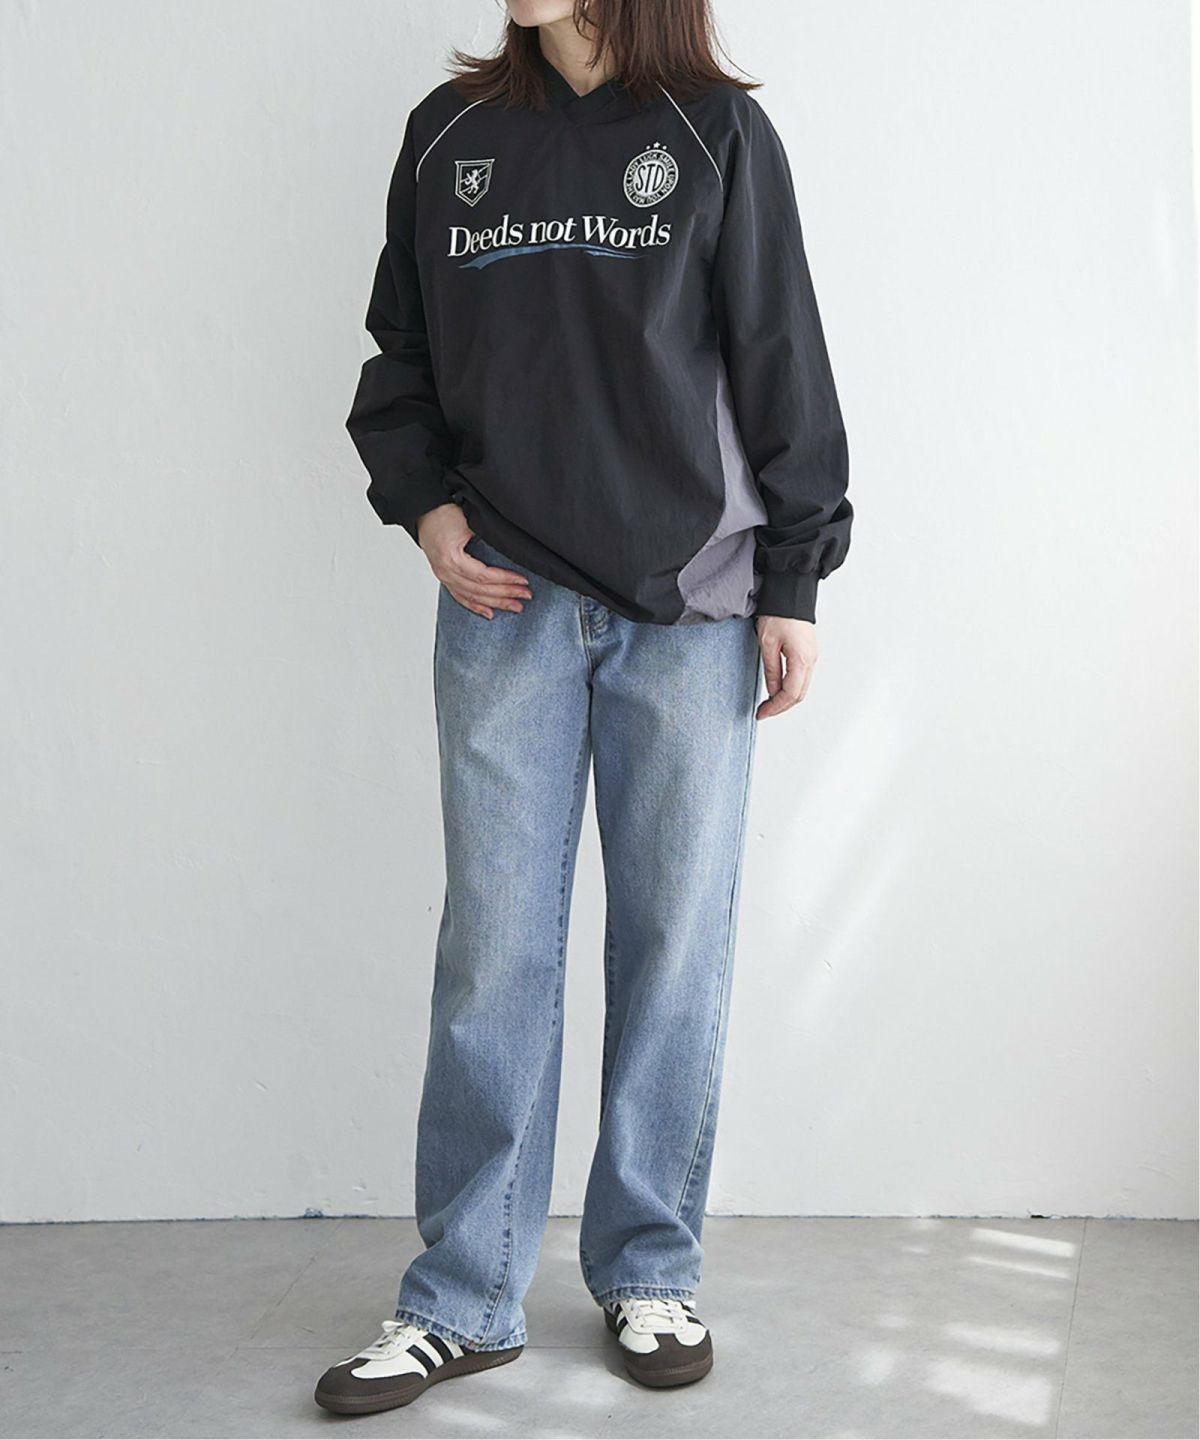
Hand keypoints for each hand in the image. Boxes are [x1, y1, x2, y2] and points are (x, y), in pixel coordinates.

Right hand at [416, 504, 532, 618]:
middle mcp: (446, 571)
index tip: (522, 581)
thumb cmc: (444, 514)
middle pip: (480, 590)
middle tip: (525, 596)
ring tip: (514, 606)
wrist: (424, 512)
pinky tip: (489, 613)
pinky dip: (475, 606)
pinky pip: (460, 597)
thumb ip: (488, 538)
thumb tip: (512, 550)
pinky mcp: (444, 577)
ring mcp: (444, 577)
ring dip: (495, 603)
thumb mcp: (470, 522)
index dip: (505, 580)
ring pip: (472, 597)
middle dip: (505, 595)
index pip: (484, 576)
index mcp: (452, 559)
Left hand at [754, 615, 816, 718]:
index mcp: (801, 660)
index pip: (790, 694)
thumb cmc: (779, 614)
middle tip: (763, 711)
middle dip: (781, 707)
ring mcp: (812, 657)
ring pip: (801, 688)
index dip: (775, 707)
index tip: (762, 713)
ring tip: (769, 703)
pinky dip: (791, 688)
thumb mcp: (767, 643)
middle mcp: (811, 661)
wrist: (791, 595)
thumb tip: (772, 691)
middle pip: (798, 695)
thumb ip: (771, 670)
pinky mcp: (809, 653)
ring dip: (786, 699)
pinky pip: (802, 678)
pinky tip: (778, 689)